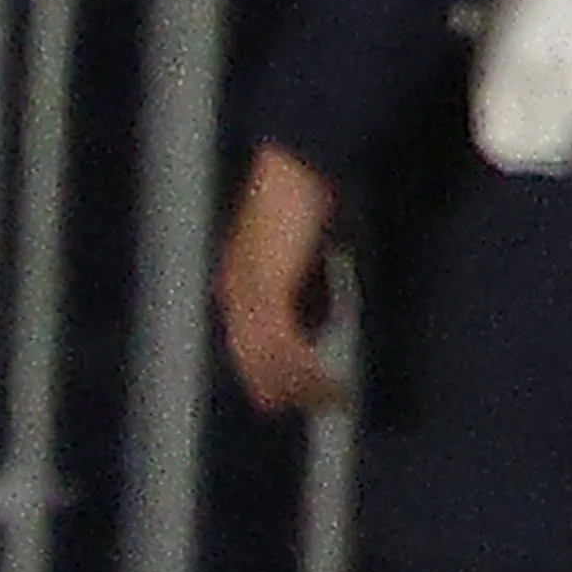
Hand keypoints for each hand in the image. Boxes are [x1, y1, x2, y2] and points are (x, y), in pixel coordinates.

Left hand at [216, 146, 345, 419]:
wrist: (298, 167)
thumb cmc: (305, 198)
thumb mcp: (307, 252)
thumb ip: (308, 285)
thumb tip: (318, 320)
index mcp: (241, 281)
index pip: (251, 345)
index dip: (276, 374)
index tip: (305, 393)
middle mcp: (236, 291)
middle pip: (254, 359)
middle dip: (288, 387)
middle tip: (326, 404)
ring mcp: (247, 292)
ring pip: (267, 358)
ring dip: (302, 383)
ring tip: (334, 397)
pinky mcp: (265, 290)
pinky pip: (283, 345)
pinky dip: (306, 367)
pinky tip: (329, 376)